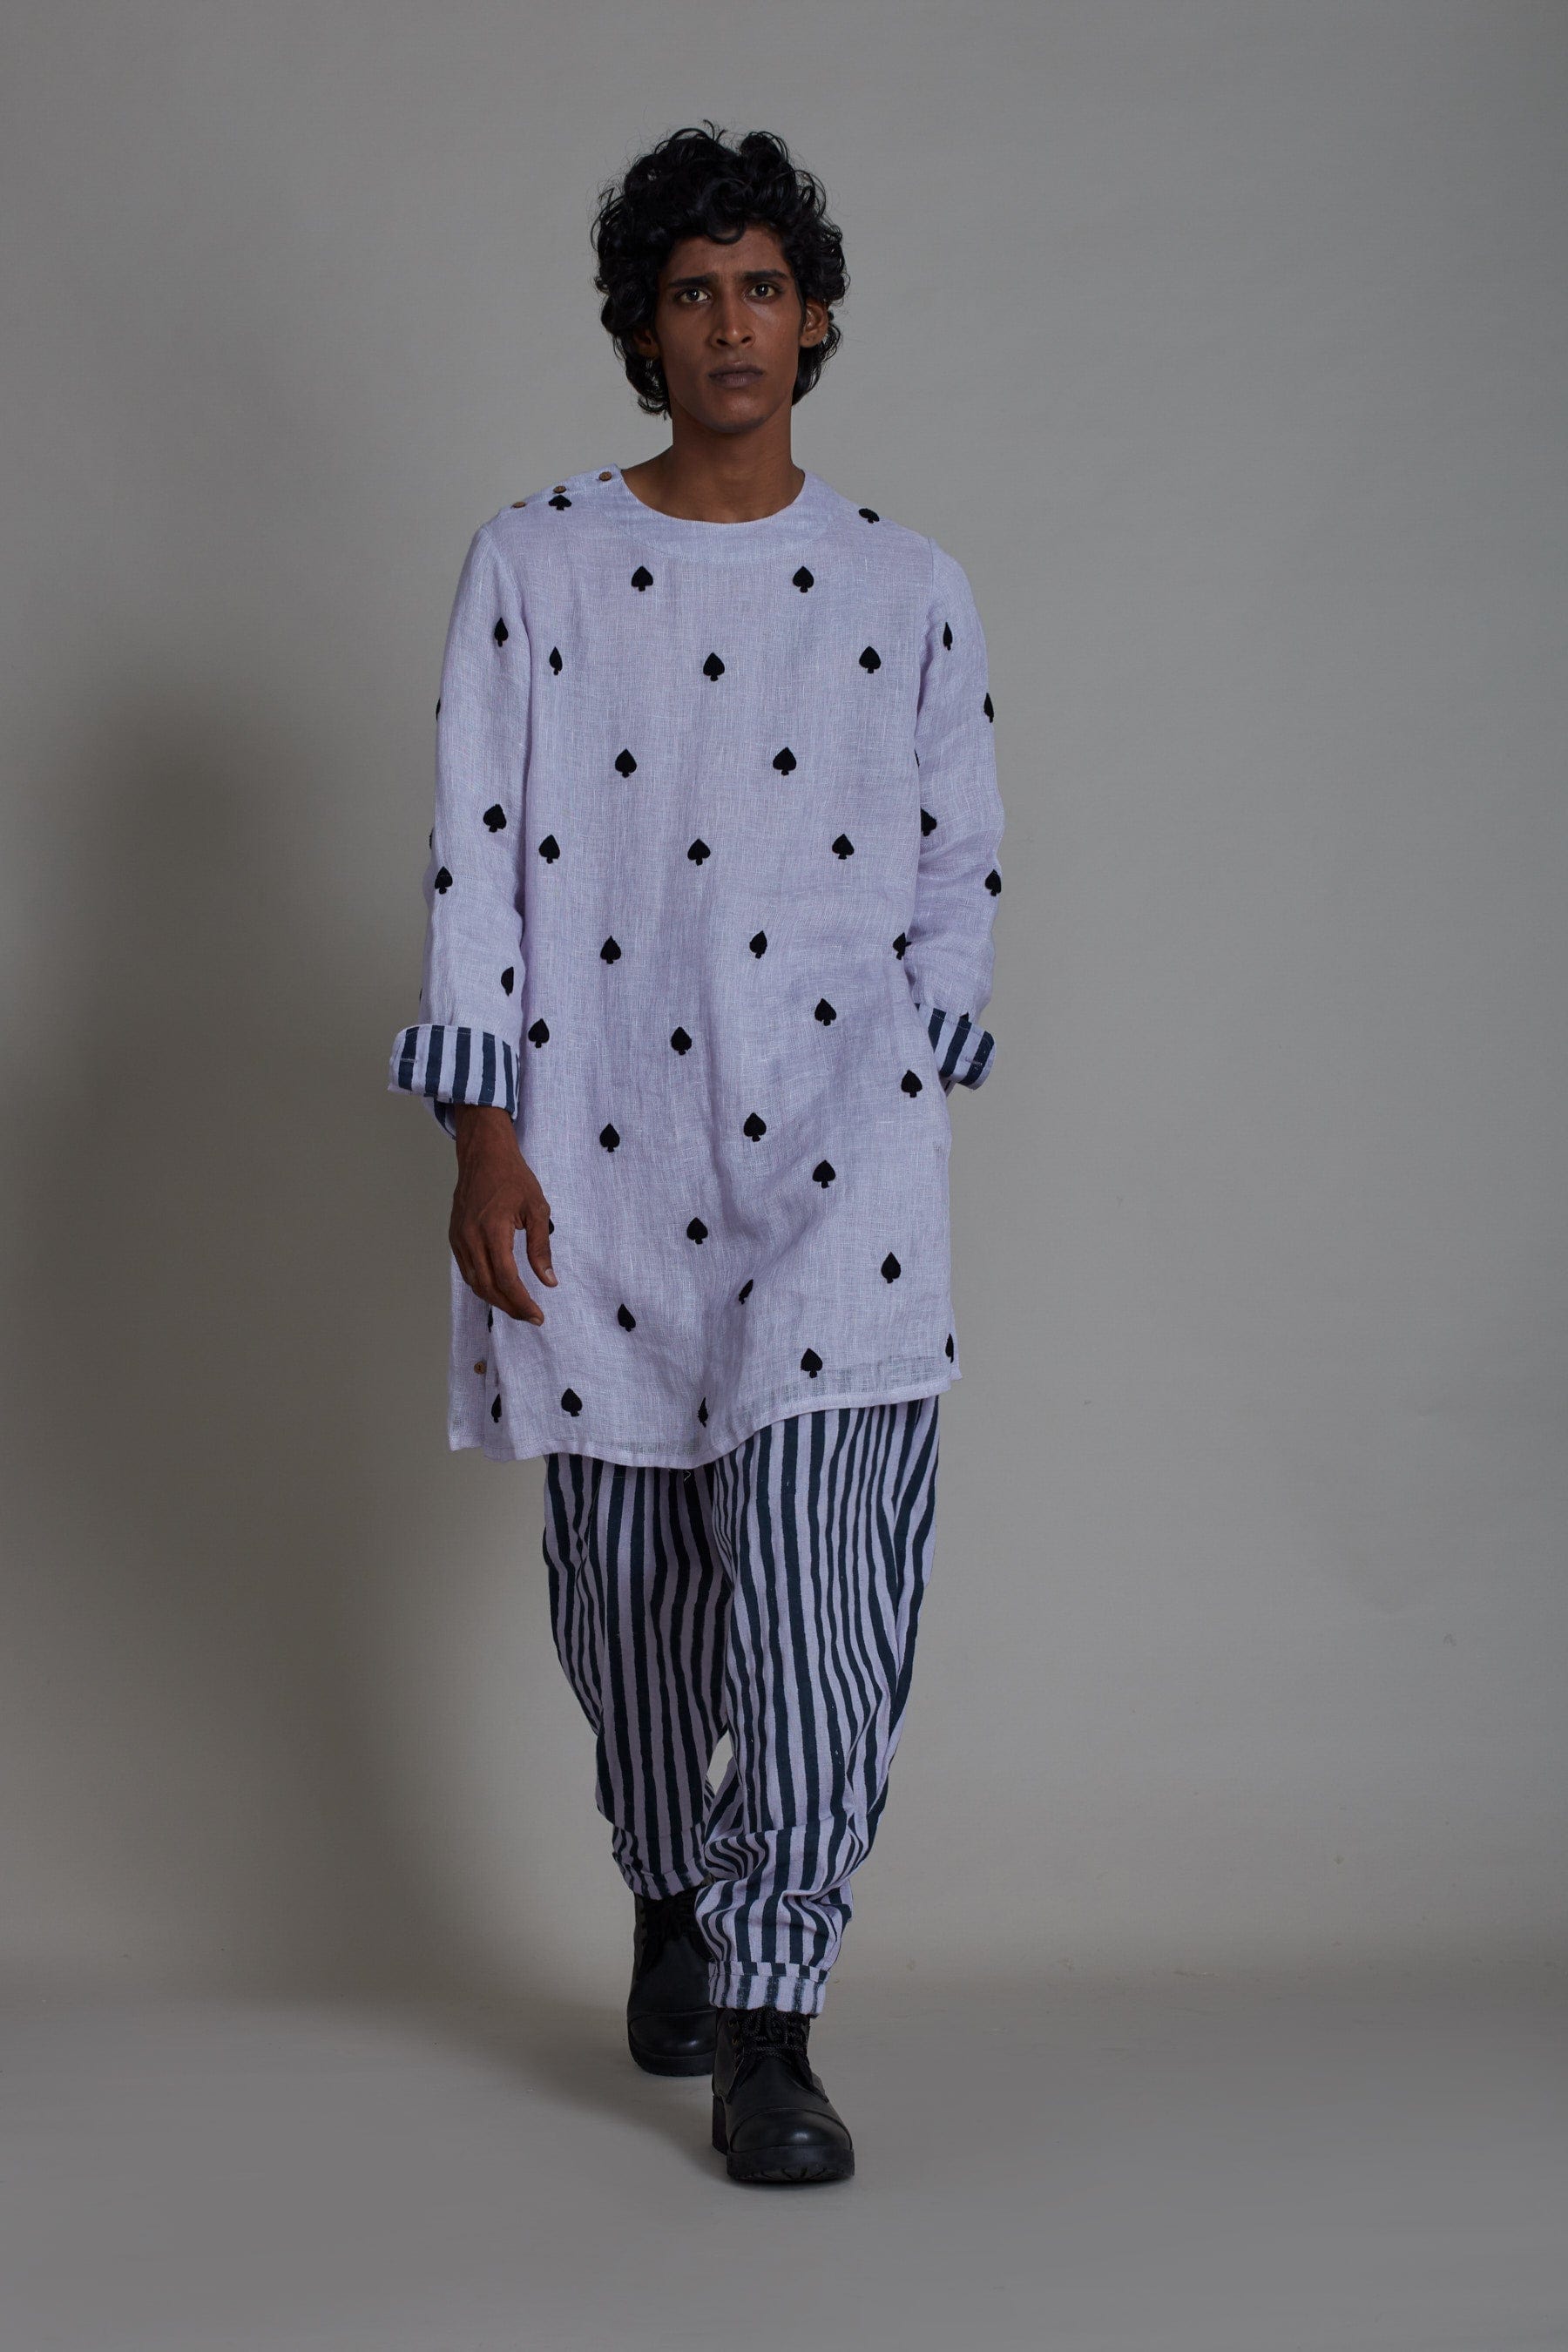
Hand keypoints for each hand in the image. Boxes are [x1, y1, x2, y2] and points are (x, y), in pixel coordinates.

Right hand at [448, 1105, 556, 1325]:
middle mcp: (471, 1237)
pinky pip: (466, 1270)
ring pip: (474, 1282)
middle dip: (510, 1306)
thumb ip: (541, 1248)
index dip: (522, 1302)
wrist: (483, 1156)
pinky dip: (482, 1284)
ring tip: (517, 1307)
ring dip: (495, 1299)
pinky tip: (498, 1288)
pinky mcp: (454, 1237)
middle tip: (531, 1316)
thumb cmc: (513, 1178)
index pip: (506, 1278)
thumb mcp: (537, 1209)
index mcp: (493, 1230)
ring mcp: (459, 1238)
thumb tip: (548, 1280)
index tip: (538, 1315)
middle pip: (487, 1286)